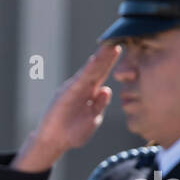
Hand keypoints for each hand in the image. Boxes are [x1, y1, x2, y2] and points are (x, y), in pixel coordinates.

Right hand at [12, 43, 120, 171]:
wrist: (53, 142)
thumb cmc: (72, 133)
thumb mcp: (92, 119)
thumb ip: (99, 105)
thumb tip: (106, 90)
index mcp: (90, 92)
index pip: (104, 72)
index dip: (113, 60)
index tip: (126, 47)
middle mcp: (82, 87)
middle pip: (99, 67)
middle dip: (109, 53)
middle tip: (122, 37)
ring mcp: (73, 88)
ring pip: (90, 70)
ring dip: (101, 57)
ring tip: (112, 45)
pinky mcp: (66, 94)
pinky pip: (80, 80)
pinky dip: (88, 69)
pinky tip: (96, 60)